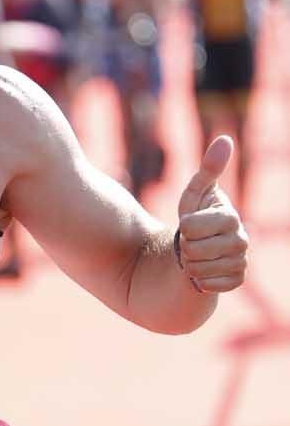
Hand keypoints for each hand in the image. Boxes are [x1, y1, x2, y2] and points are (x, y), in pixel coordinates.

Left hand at [175, 135, 248, 292]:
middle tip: (191, 243)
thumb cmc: (194, 218)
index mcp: (231, 217)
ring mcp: (241, 261)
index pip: (191, 228)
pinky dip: (200, 281)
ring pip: (199, 269)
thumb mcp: (195, 194)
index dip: (183, 228)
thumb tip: (225, 140)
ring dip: (190, 265)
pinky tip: (203, 273)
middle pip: (194, 250)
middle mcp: (241, 240)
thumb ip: (208, 170)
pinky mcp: (237, 280)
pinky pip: (210, 285)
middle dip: (185, 248)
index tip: (188, 226)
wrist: (198, 250)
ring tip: (196, 257)